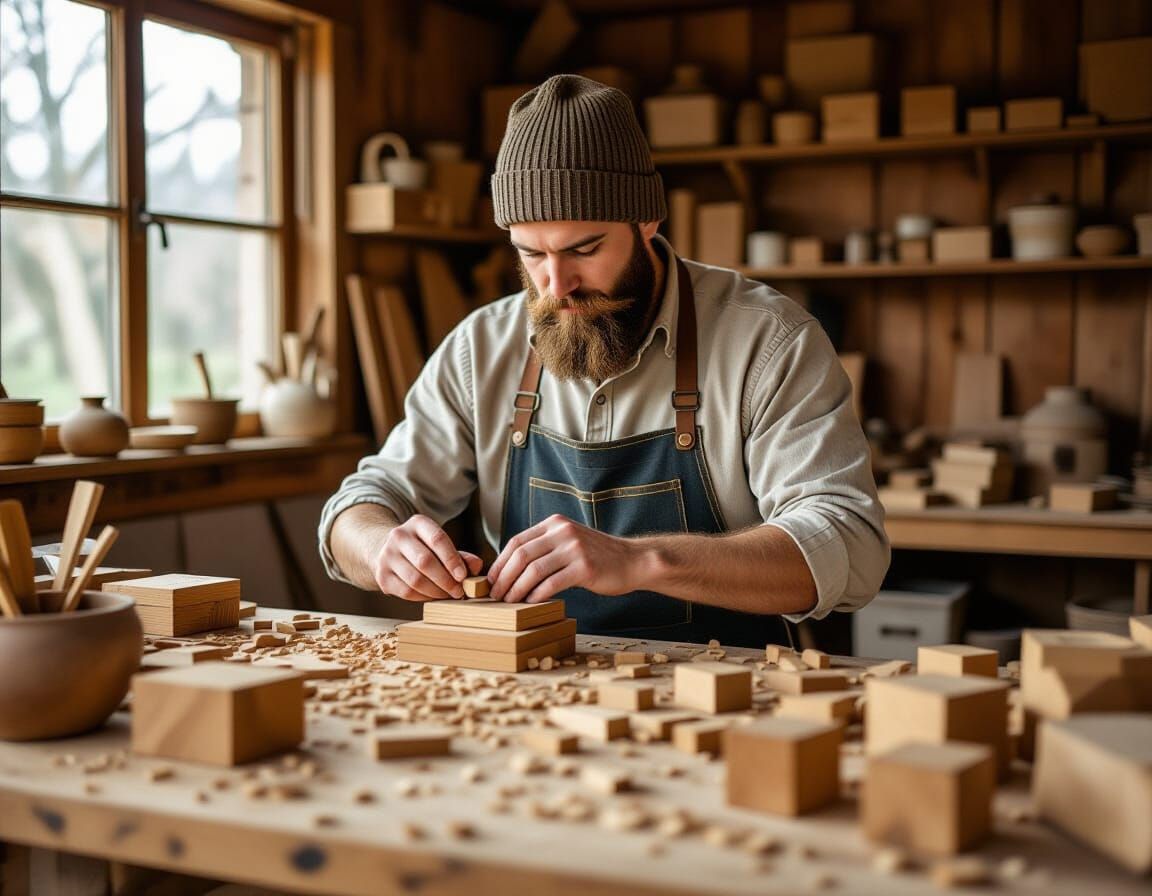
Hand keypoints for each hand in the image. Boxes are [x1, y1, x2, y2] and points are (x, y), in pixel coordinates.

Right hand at [372, 514, 482, 601]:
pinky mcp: (382, 576)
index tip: (463, 576)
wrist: (385, 548)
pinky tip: (433, 596)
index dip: (452, 559)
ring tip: (448, 595)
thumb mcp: (439, 544)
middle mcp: (399, 536)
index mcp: (417, 523)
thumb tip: (477, 566)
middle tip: (459, 591)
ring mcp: (387, 556)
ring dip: (436, 592)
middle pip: (425, 562)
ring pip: (415, 580)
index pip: (437, 539)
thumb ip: (460, 554)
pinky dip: (423, 598)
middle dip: (446, 580)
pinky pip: (406, 592)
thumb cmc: (422, 547)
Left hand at [488, 514, 644, 603]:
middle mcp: (562, 532)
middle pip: (521, 555)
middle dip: (504, 578)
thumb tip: (510, 568)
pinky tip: (531, 603)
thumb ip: (544, 548)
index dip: (500, 563)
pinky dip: (537, 595)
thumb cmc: (597, 557)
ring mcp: (574, 549)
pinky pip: (552, 583)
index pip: (517, 542)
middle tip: (495, 595)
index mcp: (554, 524)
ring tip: (510, 602)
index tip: (491, 581)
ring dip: (517, 589)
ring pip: (533, 571)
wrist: (632, 561)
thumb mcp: (568, 542)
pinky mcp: (585, 568)